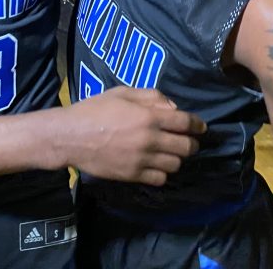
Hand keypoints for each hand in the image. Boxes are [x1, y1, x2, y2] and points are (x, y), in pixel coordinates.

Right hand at [62, 87, 204, 185]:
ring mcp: (142, 160)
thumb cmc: (95, 109)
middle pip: (186, 147)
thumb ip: (152, 96)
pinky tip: (157, 166)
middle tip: (188, 141)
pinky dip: (163, 173)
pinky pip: (160, 179)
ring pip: (176, 165)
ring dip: (177, 158)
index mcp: (149, 116)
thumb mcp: (123, 92)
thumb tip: (173, 108)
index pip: (186, 122)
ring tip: (171, 153)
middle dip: (191, 143)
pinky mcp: (133, 176)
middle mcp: (150, 140)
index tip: (201, 127)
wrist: (71, 136)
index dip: (198, 124)